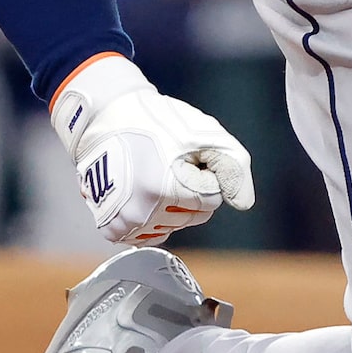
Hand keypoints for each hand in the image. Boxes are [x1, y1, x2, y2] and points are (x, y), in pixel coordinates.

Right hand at [52, 56, 254, 246]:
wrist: (108, 116)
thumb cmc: (158, 121)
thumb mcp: (205, 135)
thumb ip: (233, 168)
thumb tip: (243, 204)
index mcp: (165, 188)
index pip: (212, 199)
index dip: (204, 174)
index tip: (184, 156)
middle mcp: (141, 212)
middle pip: (195, 216)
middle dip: (190, 190)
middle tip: (166, 163)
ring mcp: (124, 222)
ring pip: (174, 226)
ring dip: (171, 204)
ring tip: (151, 174)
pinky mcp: (111, 227)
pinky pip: (150, 236)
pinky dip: (153, 219)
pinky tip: (144, 193)